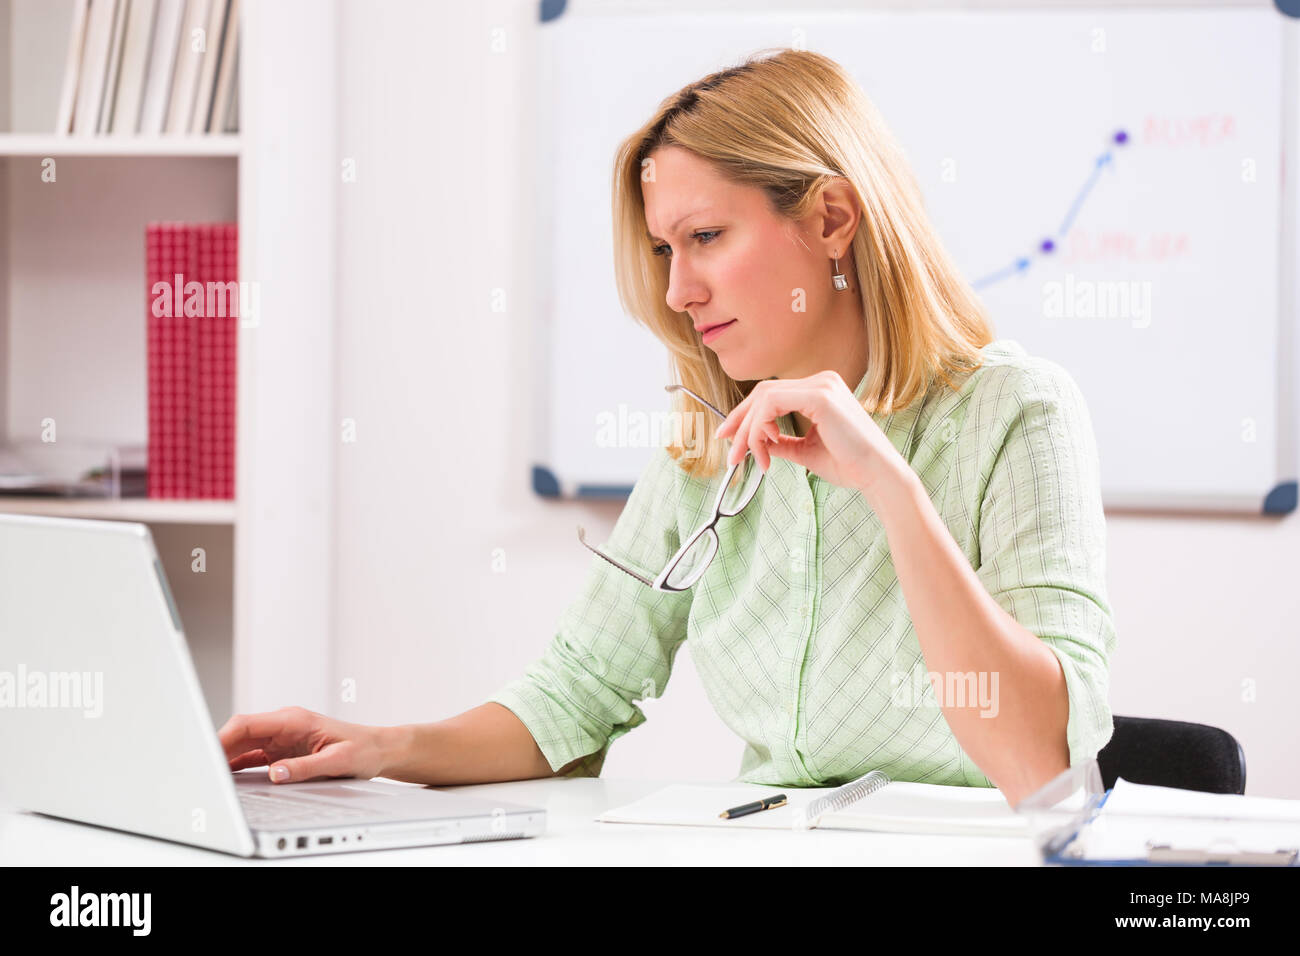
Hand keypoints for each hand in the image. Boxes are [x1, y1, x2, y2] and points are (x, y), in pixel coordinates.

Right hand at [218, 706, 396, 783]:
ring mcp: (281, 737)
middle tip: (200, 771)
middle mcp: (284, 725)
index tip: (206, 753)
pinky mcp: (282, 749)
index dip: (222, 737)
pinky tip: (225, 777)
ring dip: (224, 758)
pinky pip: (251, 756)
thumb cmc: (363, 749)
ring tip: (207, 776)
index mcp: (294, 719)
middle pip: (239, 733)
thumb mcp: (338, 761)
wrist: (378, 749)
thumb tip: (275, 773)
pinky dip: (236, 765)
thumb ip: (305, 767)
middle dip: (216, 749)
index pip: (247, 724)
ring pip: (242, 744)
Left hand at [713, 370, 906, 494]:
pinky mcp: (820, 396)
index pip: (771, 394)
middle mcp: (821, 380)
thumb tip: (757, 443)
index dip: (745, 415)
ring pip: (764, 398)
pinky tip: (766, 447)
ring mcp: (821, 385)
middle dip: (739, 422)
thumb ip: (781, 442)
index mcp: (820, 390)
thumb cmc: (850, 465)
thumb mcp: (806, 451)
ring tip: (750, 458)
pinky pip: (772, 404)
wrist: (878, 475)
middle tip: (729, 451)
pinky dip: (760, 427)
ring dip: (749, 430)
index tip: (728, 437)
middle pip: (762, 392)